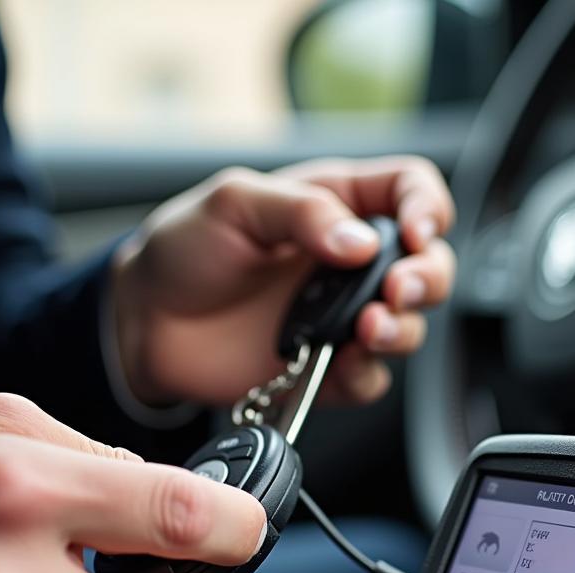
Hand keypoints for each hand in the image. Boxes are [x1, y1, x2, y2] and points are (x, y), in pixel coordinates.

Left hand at [112, 156, 455, 406]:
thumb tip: (360, 243)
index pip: (409, 191)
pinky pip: (368, 379)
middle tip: (396, 289)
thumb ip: (300, 212)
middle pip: (427, 266)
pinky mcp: (325, 368)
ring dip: (401, 329)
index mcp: (335, 206)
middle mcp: (347, 264)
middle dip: (426, 279)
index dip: (427, 208)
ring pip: (407, 326)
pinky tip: (342, 363)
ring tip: (368, 329)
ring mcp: (339, 319)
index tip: (414, 233)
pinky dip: (365, 374)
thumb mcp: (234, 204)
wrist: (146, 322)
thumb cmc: (185, 250)